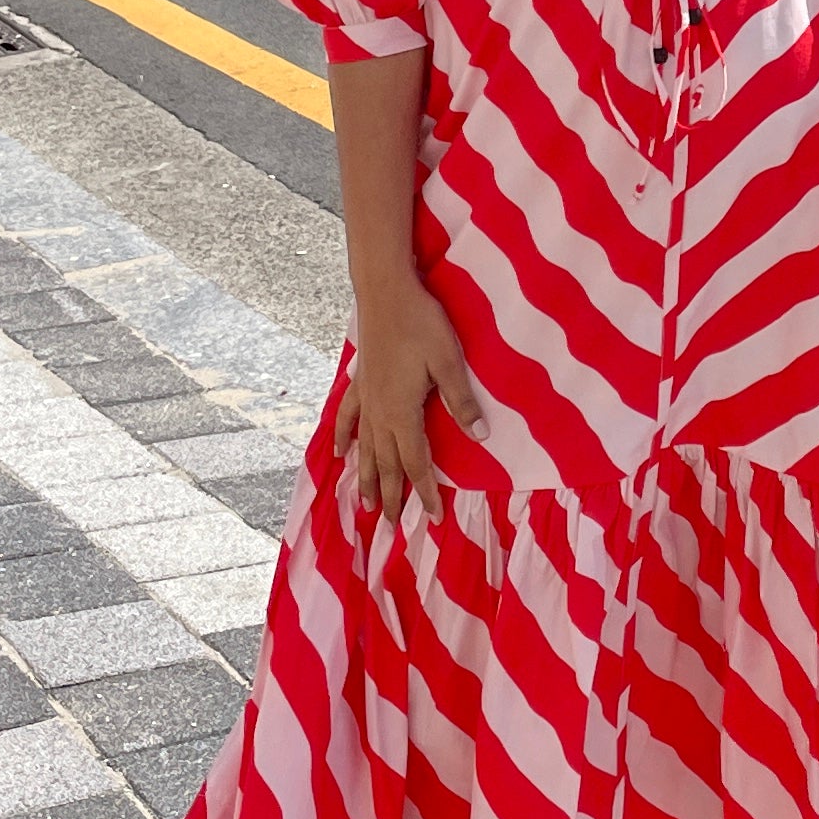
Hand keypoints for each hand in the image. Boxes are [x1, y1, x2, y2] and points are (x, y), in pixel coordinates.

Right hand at [332, 263, 486, 519]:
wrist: (385, 292)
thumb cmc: (421, 323)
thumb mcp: (448, 361)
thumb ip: (461, 401)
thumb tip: (480, 436)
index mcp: (403, 413)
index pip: (417, 463)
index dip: (425, 492)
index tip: (433, 518)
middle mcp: (380, 413)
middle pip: (387, 465)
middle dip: (393, 496)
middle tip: (394, 526)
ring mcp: (366, 399)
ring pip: (365, 449)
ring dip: (367, 478)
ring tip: (366, 505)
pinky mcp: (359, 382)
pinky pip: (348, 418)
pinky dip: (343, 438)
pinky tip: (338, 453)